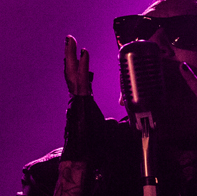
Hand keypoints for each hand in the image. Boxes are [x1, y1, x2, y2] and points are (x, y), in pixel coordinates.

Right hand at [57, 35, 101, 195]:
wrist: (84, 156)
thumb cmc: (94, 147)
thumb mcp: (110, 130)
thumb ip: (116, 123)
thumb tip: (126, 122)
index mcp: (83, 103)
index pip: (82, 80)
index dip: (82, 66)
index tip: (84, 53)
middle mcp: (77, 99)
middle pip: (73, 72)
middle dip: (71, 55)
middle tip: (71, 39)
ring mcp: (76, 100)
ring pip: (72, 74)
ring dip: (72, 56)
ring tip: (72, 41)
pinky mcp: (78, 102)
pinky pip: (79, 81)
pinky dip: (80, 68)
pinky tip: (82, 56)